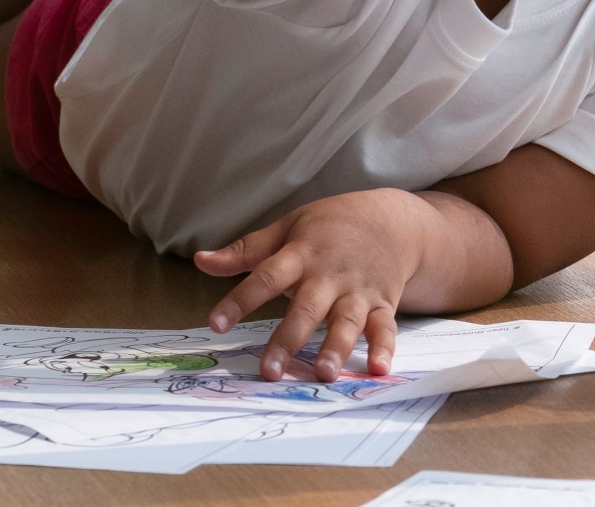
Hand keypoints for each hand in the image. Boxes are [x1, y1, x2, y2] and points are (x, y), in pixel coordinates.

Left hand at [193, 189, 429, 380]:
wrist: (392, 220)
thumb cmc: (332, 226)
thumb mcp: (288, 227)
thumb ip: (246, 250)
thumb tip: (201, 261)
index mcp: (302, 254)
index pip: (266, 276)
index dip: (240, 300)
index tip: (216, 324)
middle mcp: (329, 275)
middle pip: (307, 308)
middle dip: (288, 340)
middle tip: (269, 371)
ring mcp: (358, 291)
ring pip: (346, 322)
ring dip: (336, 348)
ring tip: (323, 374)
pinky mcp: (382, 304)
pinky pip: (384, 328)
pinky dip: (384, 348)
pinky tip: (379, 369)